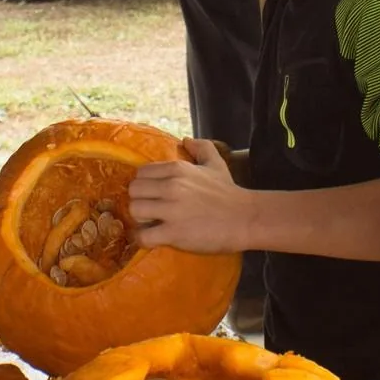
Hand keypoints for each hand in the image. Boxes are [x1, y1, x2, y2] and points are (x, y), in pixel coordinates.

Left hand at [128, 138, 251, 252]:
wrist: (245, 218)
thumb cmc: (229, 193)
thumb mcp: (216, 164)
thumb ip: (201, 147)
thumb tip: (185, 140)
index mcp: (177, 168)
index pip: (141, 173)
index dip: (145, 186)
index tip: (154, 195)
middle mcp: (171, 186)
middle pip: (133, 191)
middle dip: (140, 201)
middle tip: (151, 211)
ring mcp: (171, 210)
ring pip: (134, 211)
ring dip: (140, 220)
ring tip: (152, 225)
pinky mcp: (174, 233)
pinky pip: (143, 236)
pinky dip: (144, 239)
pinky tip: (154, 239)